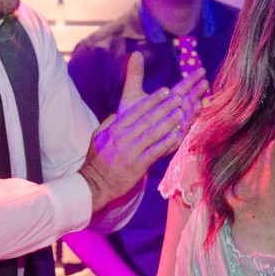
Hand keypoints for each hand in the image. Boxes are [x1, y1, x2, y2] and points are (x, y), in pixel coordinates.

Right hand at [79, 53, 206, 212]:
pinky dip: (165, 144)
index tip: (165, 91)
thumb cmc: (98, 160)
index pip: (136, 110)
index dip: (152, 99)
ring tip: (180, 113)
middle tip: (178, 98)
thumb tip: (120, 111)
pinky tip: (175, 137)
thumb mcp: (98, 137)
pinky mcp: (136, 167)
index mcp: (114, 129)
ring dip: (167, 123)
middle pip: (146, 119)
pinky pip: (153, 153)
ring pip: (151, 134)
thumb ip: (110, 123)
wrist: (94, 184)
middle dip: (164, 107)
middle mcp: (122, 138)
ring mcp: (129, 153)